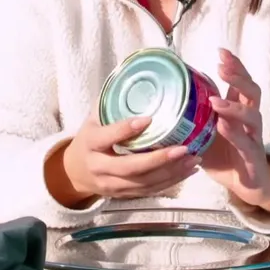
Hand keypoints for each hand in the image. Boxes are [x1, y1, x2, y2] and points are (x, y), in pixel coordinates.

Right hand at [49, 116, 200, 205]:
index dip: (126, 129)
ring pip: (143, 183)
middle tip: (183, 148)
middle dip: (158, 159)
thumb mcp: (94, 118)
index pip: (107, 137)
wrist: (76, 171)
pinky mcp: (123, 195)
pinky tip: (188, 170)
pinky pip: (149, 191)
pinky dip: (171, 182)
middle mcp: (99, 167)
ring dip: (170, 172)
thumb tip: (134, 74)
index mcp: (90, 143)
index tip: (149, 119)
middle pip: (129, 167)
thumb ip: (112, 101)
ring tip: (193, 158)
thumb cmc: (90, 137)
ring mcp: (111, 184)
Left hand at [201, 49, 269, 208]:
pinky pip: (246, 144)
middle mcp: (250, 120)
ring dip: (234, 106)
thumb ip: (193, 115)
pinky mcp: (253, 158)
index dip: (234, 66)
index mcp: (239, 110)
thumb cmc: (224, 154)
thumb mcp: (205, 131)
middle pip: (252, 91)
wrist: (245, 184)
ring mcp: (254, 138)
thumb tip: (164, 99)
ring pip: (252, 116)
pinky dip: (235, 134)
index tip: (221, 51)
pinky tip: (222, 126)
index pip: (241, 81)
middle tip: (222, 66)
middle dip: (238, 76)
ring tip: (215, 101)